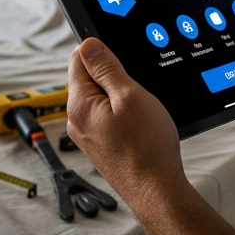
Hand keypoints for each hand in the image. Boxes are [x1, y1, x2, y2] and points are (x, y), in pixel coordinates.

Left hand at [68, 37, 234, 234]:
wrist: (157, 190)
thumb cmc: (147, 147)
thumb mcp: (130, 95)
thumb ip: (106, 68)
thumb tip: (88, 44)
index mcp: (79, 104)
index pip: (78, 60)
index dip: (100, 50)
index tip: (120, 57)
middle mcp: (77, 120)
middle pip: (89, 78)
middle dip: (112, 74)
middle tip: (137, 86)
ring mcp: (89, 135)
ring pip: (101, 98)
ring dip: (120, 94)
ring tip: (142, 108)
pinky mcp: (102, 145)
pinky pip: (108, 116)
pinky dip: (123, 112)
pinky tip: (141, 122)